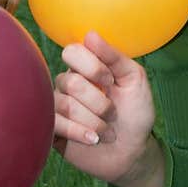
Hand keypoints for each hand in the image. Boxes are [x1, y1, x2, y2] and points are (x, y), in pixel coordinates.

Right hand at [53, 31, 163, 186]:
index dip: (92, 67)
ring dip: (93, 121)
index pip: (73, 51)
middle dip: (98, 101)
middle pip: (70, 81)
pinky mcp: (52, 129)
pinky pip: (54, 124)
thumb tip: (90, 34)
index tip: (111, 81)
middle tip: (113, 112)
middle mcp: (68, 83)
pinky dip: (79, 132)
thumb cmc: (135, 113)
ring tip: (107, 131)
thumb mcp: (134, 80)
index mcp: (87, 67)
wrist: (132, 152)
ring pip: (64, 105)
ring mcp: (58, 106)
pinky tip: (94, 139)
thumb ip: (114, 57)